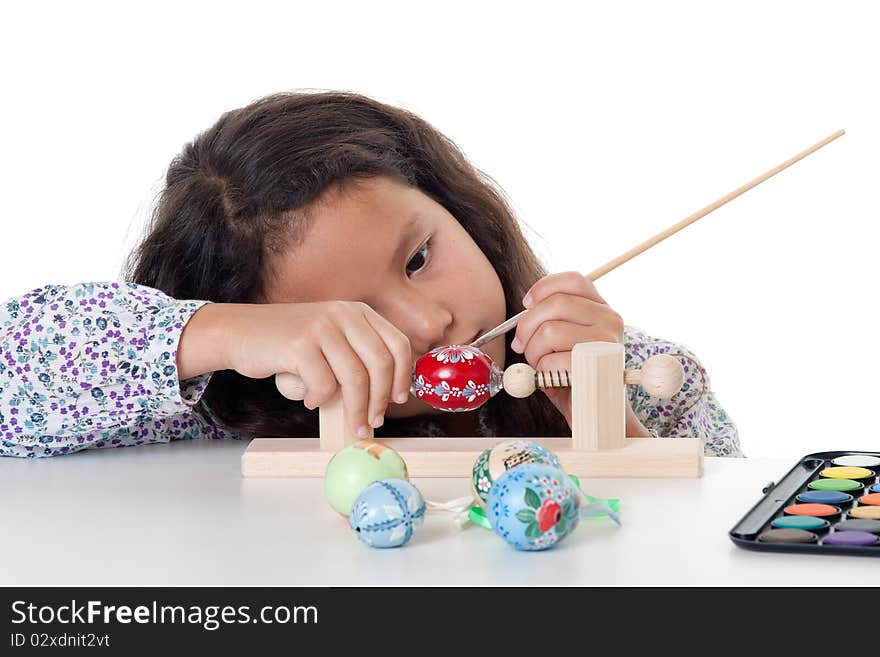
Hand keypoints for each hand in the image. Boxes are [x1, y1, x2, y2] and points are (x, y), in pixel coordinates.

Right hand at [190, 301, 412, 437]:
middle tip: (372, 422)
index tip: (398, 400)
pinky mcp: (300, 344)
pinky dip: (320, 400)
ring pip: (355, 378)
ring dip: (355, 410)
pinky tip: (311, 400)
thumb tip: (387, 396)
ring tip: (350, 425)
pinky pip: (324, 384)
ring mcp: (322, 326)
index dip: (402, 376)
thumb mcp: (330, 338)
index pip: (397, 344)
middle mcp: (344, 313)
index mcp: (357, 311)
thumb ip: (356, 355)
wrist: (239, 332)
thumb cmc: (287, 343)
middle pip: (381, 363)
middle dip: (380, 400)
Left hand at [512, 272, 624, 427]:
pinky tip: (550, 378)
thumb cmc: (575, 376)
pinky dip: (542, 371)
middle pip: (555, 303)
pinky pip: (553, 360)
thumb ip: (551, 319)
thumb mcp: (564, 341)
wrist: (598, 414)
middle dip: (527, 326)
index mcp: (602, 309)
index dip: (544, 287)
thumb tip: (525, 309)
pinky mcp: (598, 366)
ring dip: (534, 352)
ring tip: (539, 365)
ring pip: (550, 330)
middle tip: (521, 346)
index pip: (574, 280)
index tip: (525, 304)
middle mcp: (610, 319)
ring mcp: (607, 342)